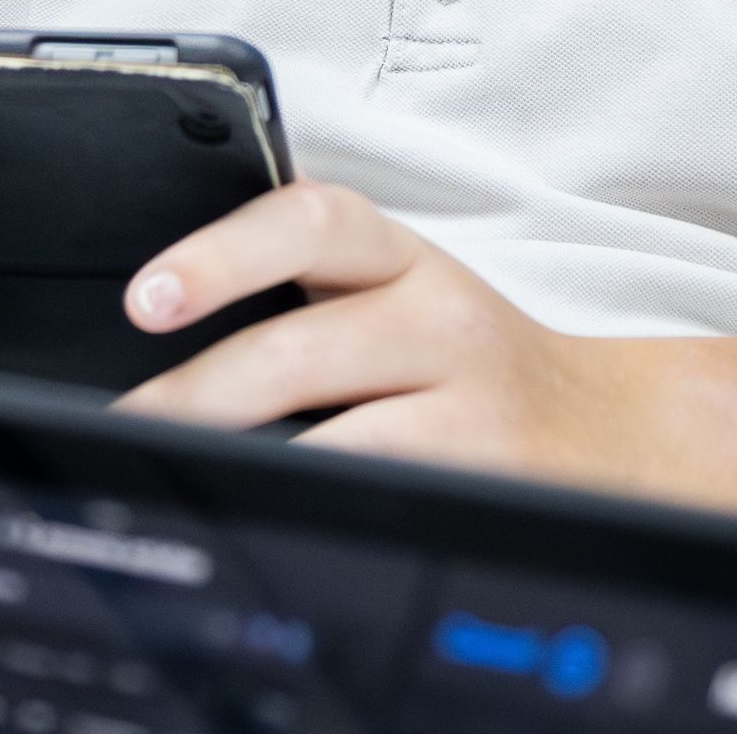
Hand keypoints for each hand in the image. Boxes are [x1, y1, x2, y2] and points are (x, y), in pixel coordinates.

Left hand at [117, 181, 613, 475]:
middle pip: (300, 345)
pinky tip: (269, 516)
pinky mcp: (485, 478)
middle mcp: (441, 316)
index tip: (147, 297)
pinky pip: (380, 495)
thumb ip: (309, 287)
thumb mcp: (402, 294)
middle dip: (198, 394)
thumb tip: (166, 315)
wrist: (606, 429)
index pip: (311, 220)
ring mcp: (467, 404)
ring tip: (179, 475)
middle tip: (129, 425)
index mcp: (404, 257)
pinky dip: (314, 508)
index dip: (221, 254)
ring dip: (242, 463)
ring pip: (334, 436)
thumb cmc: (467, 362)